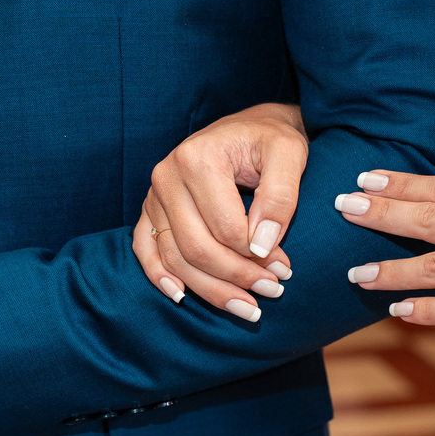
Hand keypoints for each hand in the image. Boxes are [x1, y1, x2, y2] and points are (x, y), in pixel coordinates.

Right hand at [132, 103, 305, 320]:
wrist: (248, 128)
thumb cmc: (269, 140)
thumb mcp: (289, 153)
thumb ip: (280, 196)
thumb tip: (262, 244)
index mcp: (198, 158)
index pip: (225, 228)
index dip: (256, 256)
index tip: (284, 268)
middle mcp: (167, 176)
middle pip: (197, 248)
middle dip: (237, 278)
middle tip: (272, 291)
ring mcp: (154, 195)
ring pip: (175, 258)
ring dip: (211, 290)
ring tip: (248, 307)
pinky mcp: (150, 210)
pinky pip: (145, 250)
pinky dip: (159, 276)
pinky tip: (181, 296)